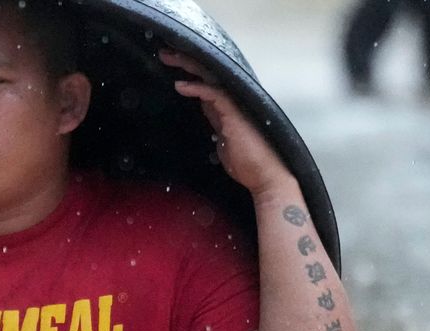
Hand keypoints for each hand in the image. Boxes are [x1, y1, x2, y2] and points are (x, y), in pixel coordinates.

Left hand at [158, 48, 294, 196]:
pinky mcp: (235, 114)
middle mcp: (232, 101)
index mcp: (228, 107)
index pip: (207, 82)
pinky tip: (180, 85)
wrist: (265, 178)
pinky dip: (197, 88)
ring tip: (168, 57)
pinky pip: (214, 94)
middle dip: (185, 61)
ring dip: (188, 66)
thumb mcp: (223, 140)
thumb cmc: (247, 163)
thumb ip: (214, 122)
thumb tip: (205, 112)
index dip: (189, 72)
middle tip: (164, 53)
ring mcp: (235, 106)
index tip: (170, 66)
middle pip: (207, 73)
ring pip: (210, 76)